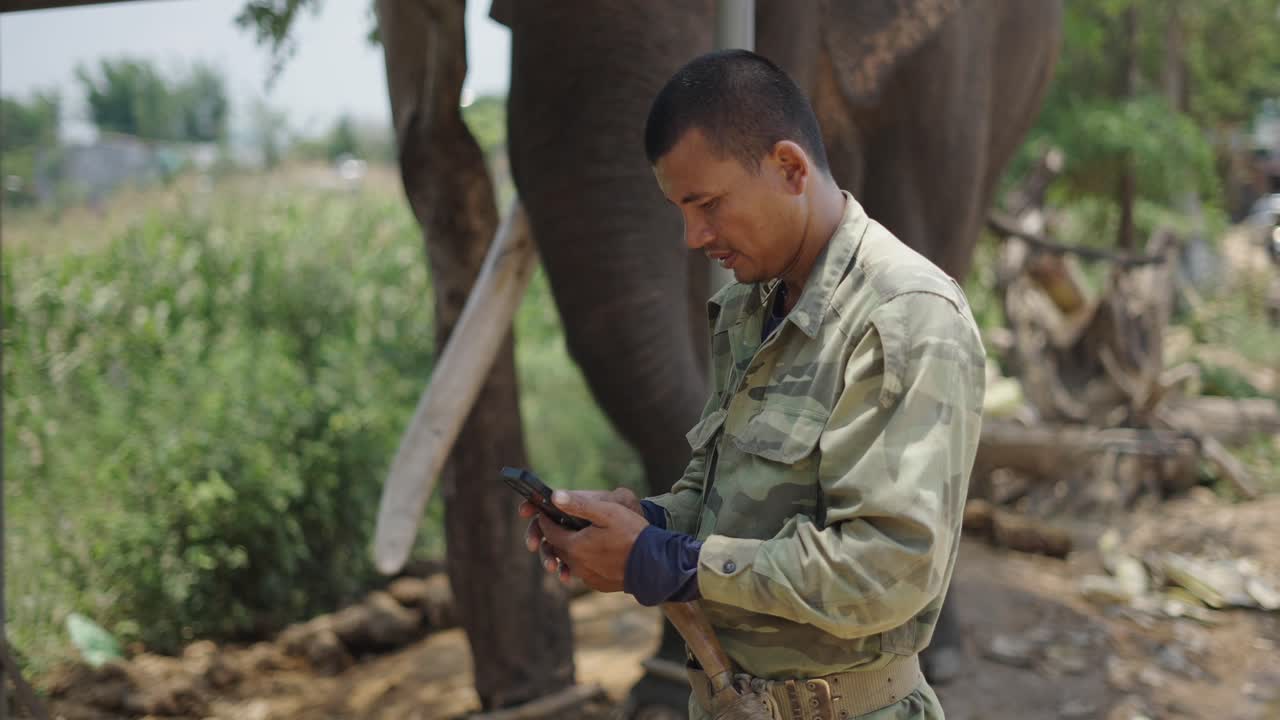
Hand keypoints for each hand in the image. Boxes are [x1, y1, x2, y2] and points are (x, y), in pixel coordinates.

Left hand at [519, 489, 648, 590]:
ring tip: (580, 536)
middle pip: (558, 547)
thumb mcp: (607, 512)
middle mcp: (577, 565)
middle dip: (557, 534)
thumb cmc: (632, 534)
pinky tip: (596, 552)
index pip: (549, 531)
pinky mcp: (598, 584)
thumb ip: (580, 504)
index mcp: (575, 546)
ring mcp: (587, 577)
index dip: (546, 519)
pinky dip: (585, 561)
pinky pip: (584, 571)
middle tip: (562, 521)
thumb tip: (555, 496)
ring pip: (571, 560)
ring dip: (571, 548)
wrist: (655, 564)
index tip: (546, 510)